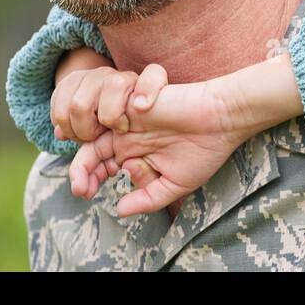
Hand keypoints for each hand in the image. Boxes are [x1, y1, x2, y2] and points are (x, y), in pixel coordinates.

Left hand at [67, 55, 304, 215]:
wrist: (224, 120)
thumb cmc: (204, 151)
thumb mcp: (175, 185)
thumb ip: (147, 199)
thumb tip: (119, 210)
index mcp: (132, 153)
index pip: (97, 165)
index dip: (86, 179)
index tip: (85, 194)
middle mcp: (126, 134)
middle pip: (88, 149)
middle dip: (80, 170)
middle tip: (83, 189)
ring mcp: (129, 114)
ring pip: (93, 125)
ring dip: (98, 142)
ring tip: (124, 160)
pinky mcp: (136, 94)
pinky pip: (111, 99)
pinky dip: (114, 111)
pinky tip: (133, 130)